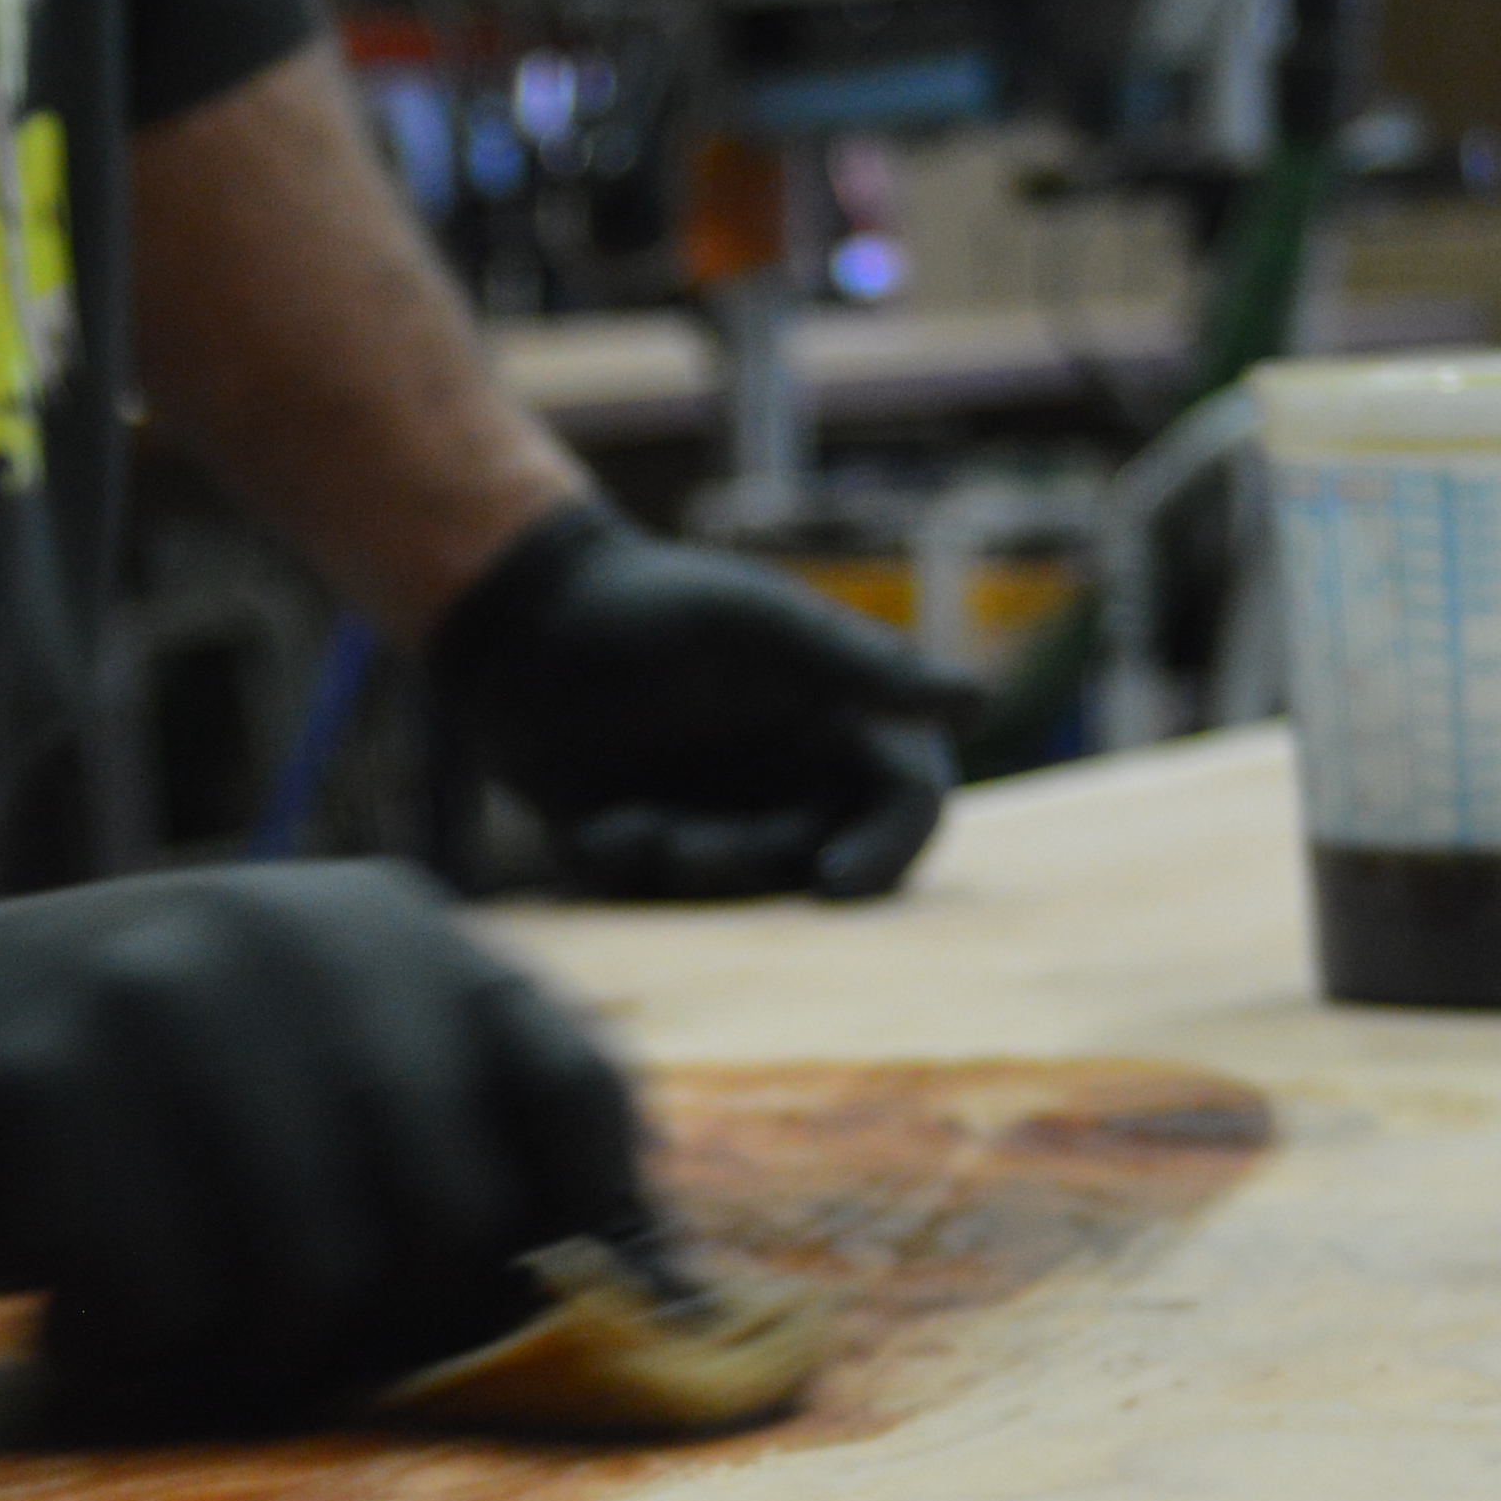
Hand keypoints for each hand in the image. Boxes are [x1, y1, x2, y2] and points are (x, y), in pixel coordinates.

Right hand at [0, 864, 652, 1432]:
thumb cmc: (86, 1095)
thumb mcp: (287, 1061)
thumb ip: (444, 1137)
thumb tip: (675, 1309)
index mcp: (389, 925)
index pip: (577, 1095)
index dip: (592, 1241)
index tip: (546, 1335)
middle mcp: (300, 940)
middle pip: (454, 1227)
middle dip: (378, 1328)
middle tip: (259, 1327)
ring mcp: (174, 1005)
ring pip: (320, 1288)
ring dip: (239, 1353)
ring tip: (152, 1304)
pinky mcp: (56, 1091)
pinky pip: (172, 1310)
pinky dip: (122, 1352)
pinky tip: (63, 1304)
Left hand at [433, 503, 987, 902]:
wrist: (520, 622)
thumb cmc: (648, 604)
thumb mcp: (757, 625)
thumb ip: (862, 666)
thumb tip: (979, 701)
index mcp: (841, 721)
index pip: (906, 803)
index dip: (888, 852)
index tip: (834, 885)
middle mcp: (796, 779)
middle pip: (818, 863)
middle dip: (744, 864)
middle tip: (671, 845)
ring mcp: (726, 819)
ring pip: (737, 889)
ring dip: (681, 867)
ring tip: (618, 824)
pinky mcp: (655, 851)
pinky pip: (661, 896)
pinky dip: (628, 871)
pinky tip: (589, 827)